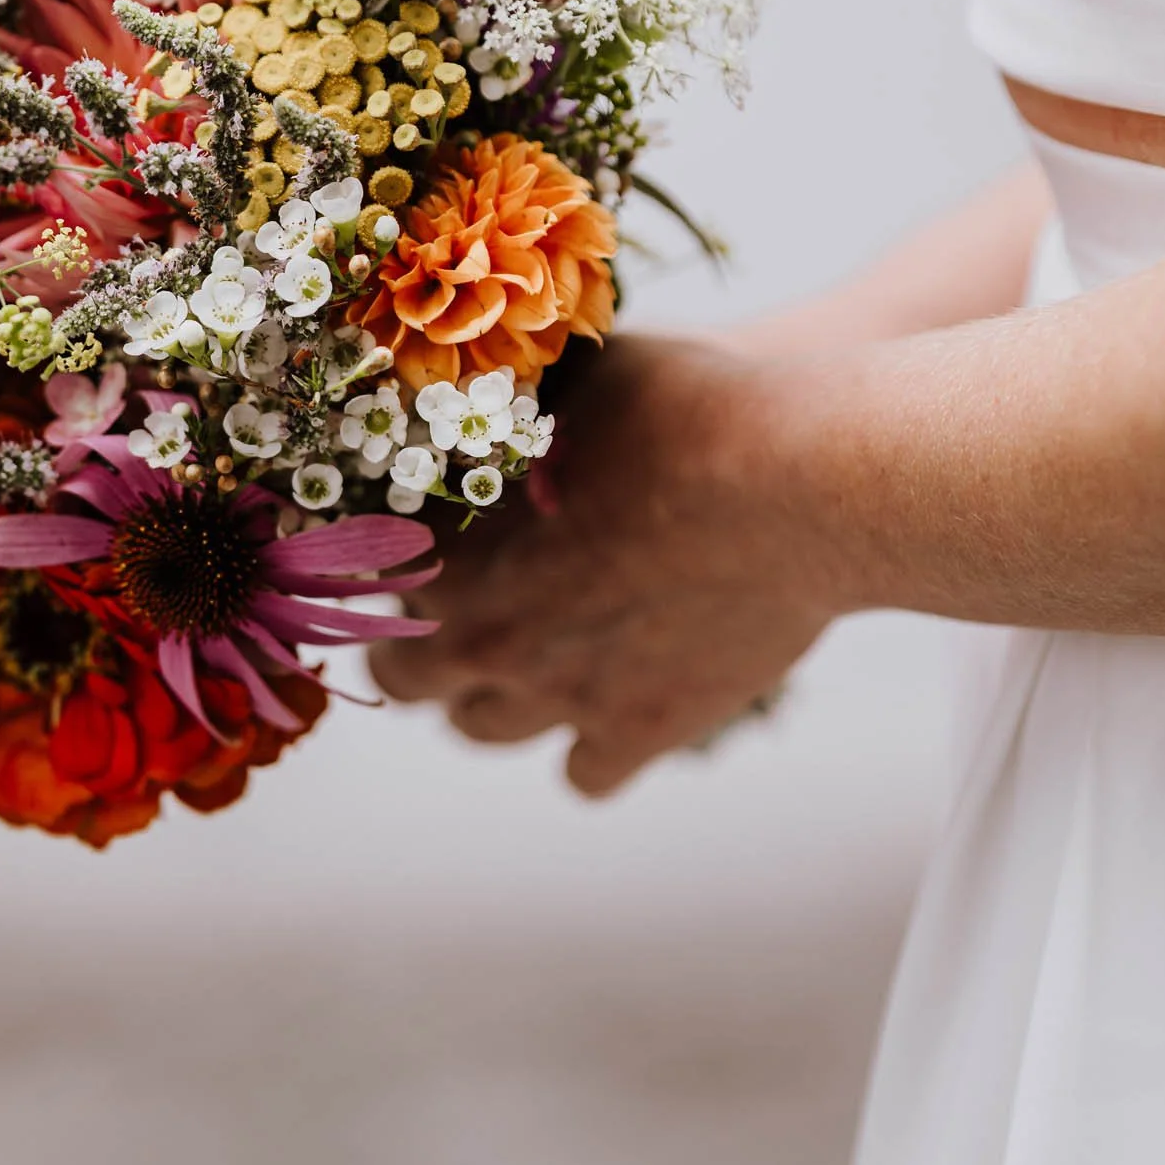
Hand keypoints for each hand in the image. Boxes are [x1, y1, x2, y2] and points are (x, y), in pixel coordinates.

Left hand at [370, 335, 836, 795]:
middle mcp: (485, 636)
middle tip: (446, 622)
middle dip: (415, 647)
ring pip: (479, 729)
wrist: (796, 484)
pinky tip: (610, 714)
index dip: (384, 568)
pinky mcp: (640, 732)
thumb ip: (510, 411)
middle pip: (404, 675)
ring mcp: (559, 695)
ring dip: (491, 699)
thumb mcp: (572, 386)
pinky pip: (583, 778)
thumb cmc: (682, 411)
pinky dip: (590, 749)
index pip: (368, 584)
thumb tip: (481, 391)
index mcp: (448, 550)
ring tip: (524, 665)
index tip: (412, 554)